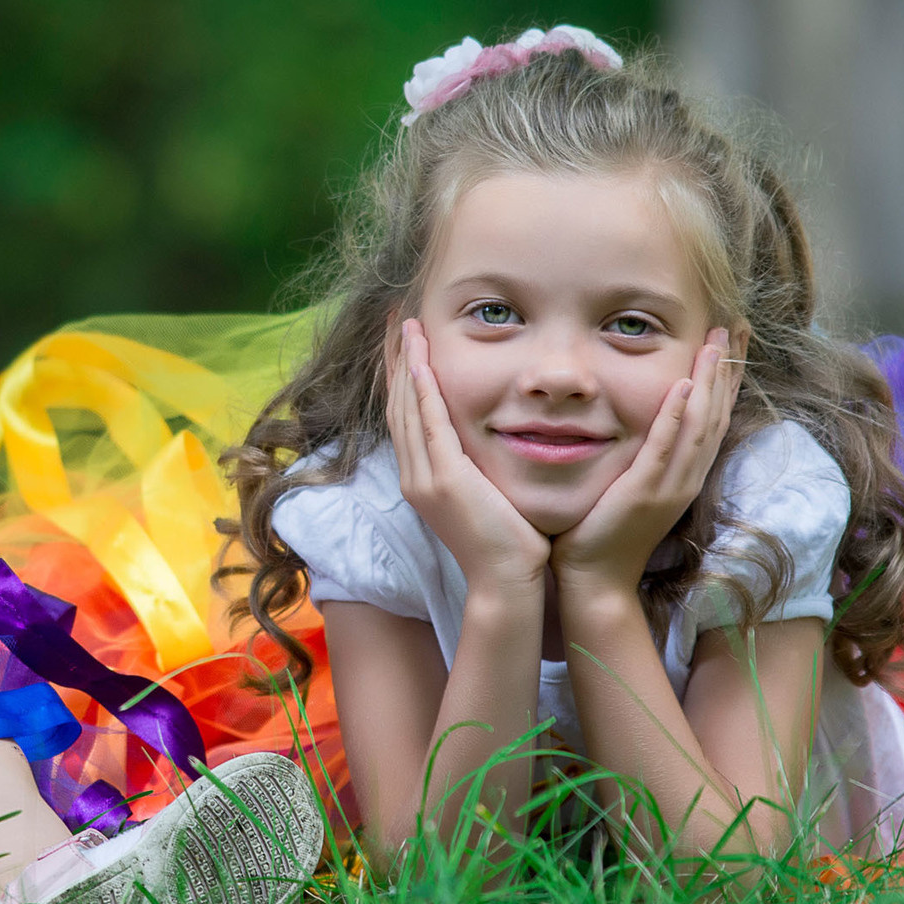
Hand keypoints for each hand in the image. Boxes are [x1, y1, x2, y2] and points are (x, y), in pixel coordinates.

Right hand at [388, 318, 550, 590]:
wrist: (505, 582)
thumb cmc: (507, 545)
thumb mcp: (486, 497)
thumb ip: (479, 469)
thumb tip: (491, 444)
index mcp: (423, 479)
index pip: (406, 417)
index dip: (402, 377)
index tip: (405, 343)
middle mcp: (414, 476)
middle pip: (397, 405)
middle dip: (396, 360)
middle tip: (397, 321)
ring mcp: (425, 478)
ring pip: (407, 409)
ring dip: (405, 364)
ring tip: (406, 327)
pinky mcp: (444, 479)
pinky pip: (428, 425)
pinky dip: (422, 392)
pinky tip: (421, 363)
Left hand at [552, 329, 738, 599]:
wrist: (595, 580)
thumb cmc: (603, 532)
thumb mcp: (633, 485)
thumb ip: (644, 455)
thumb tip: (642, 421)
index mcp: (686, 475)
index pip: (715, 418)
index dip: (727, 379)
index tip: (733, 341)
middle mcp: (687, 478)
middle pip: (718, 414)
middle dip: (728, 369)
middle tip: (737, 327)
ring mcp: (669, 486)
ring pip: (700, 425)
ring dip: (710, 382)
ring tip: (717, 342)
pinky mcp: (644, 492)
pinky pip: (665, 447)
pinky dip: (676, 416)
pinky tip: (683, 385)